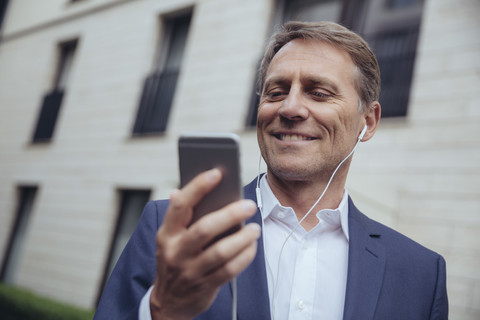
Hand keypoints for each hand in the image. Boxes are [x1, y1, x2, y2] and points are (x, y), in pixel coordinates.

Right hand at [150, 168, 259, 319]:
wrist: (168, 302)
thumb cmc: (175, 260)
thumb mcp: (170, 238)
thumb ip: (180, 216)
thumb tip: (178, 190)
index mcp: (166, 233)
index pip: (180, 205)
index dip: (198, 187)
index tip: (217, 173)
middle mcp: (175, 251)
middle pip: (205, 228)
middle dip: (230, 214)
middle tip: (249, 205)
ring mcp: (189, 271)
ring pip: (220, 252)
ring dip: (242, 238)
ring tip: (255, 228)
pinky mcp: (204, 286)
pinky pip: (229, 270)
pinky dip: (244, 257)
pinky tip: (252, 247)